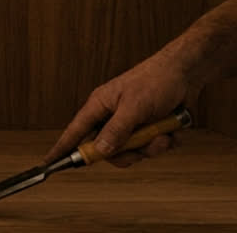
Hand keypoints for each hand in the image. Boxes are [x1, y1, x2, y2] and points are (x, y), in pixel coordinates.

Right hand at [45, 51, 199, 167]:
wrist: (186, 73)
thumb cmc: (155, 80)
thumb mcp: (134, 107)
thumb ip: (116, 130)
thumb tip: (100, 150)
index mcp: (100, 106)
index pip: (75, 131)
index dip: (63, 148)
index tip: (49, 162)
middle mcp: (113, 117)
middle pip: (108, 150)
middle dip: (130, 152)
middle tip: (142, 144)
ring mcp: (132, 125)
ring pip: (134, 152)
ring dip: (152, 146)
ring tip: (163, 133)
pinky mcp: (150, 130)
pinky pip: (153, 148)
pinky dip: (166, 141)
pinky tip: (172, 128)